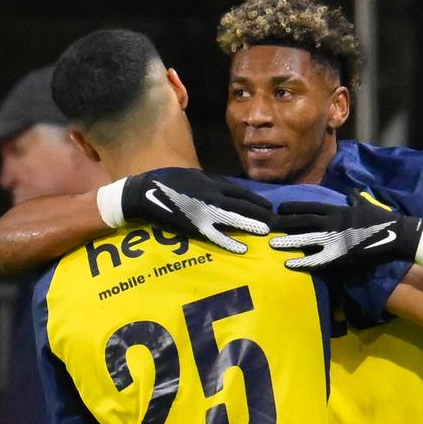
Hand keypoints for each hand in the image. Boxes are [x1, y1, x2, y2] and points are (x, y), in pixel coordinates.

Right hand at [105, 169, 273, 252]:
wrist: (145, 192)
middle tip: (278, 223)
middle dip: (261, 214)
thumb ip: (214, 182)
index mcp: (212, 183)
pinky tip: (242, 248)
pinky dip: (229, 242)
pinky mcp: (194, 227)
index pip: (242, 193)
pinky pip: (214, 236)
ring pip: (234, 219)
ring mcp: (204, 213)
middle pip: (243, 206)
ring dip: (251, 225)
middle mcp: (212, 196)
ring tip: (267, 232)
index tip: (271, 208)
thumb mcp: (194, 175)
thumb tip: (232, 189)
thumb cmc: (169, 180)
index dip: (258, 201)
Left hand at [268, 198, 422, 275]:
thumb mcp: (367, 205)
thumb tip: (352, 193)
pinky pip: (317, 259)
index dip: (294, 207)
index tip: (279, 208)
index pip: (310, 207)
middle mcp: (333, 222)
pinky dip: (302, 261)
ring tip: (272, 244)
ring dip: (289, 241)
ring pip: (307, 238)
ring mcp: (336, 238)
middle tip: (267, 225)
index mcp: (338, 210)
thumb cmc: (383, 219)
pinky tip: (289, 263)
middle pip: (303, 221)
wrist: (397, 235)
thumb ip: (356, 200)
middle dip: (284, 223)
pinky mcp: (341, 255)